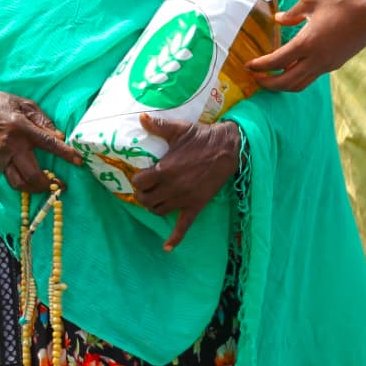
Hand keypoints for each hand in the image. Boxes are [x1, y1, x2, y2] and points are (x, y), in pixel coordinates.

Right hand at [0, 91, 81, 194]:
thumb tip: (59, 136)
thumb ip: (43, 120)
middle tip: (61, 184)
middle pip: (32, 173)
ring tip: (49, 187)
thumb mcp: (24, 103)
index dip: (65, 153)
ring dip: (36, 189)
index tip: (79, 161)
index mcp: (22, 128)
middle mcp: (13, 146)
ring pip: (21, 183)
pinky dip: (25, 187)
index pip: (48, 143)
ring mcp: (4, 158)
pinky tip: (34, 184)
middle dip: (49, 183)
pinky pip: (13, 182)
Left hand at [130, 117, 239, 250]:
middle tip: (144, 189)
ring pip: (159, 211)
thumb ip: (159, 126)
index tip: (139, 177)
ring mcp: (184, 198)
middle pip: (146, 200)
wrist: (228, 149)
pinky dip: (174, 239)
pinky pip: (184, 226)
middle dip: (141, 195)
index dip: (136, 181)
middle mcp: (172, 186)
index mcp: (165, 169)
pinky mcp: (196, 205)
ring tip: (153, 200)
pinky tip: (167, 248)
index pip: (140, 182)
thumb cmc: (202, 137)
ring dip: (152, 208)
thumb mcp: (179, 129)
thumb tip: (140, 117)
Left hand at [248, 0, 365, 90]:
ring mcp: (327, 65)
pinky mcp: (335, 64)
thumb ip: (292, 12)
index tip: (248, 66)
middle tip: (255, 80)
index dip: (260, 66)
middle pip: (286, 82)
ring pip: (300, 84)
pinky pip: (311, 77)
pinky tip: (292, 68)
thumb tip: (279, 20)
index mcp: (307, 43)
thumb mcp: (313, 0)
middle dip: (268, 84)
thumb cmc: (344, 2)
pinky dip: (297, 77)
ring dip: (283, 85)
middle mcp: (316, 60)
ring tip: (271, 79)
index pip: (277, 62)